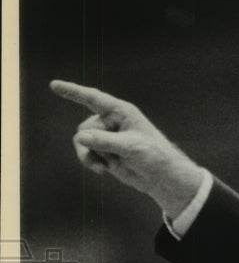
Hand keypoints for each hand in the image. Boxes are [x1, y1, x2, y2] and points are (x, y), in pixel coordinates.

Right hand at [50, 80, 205, 218]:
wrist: (161, 177)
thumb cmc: (154, 156)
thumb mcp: (131, 147)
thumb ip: (105, 141)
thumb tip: (80, 137)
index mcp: (121, 112)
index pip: (93, 98)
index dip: (73, 92)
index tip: (54, 85)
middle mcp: (111, 121)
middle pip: (85, 127)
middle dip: (94, 144)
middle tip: (112, 156)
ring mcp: (106, 136)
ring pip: (82, 141)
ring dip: (89, 155)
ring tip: (104, 167)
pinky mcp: (104, 150)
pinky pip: (86, 153)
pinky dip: (91, 162)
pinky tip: (103, 170)